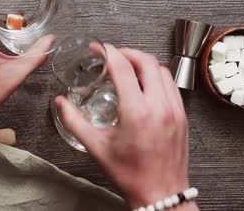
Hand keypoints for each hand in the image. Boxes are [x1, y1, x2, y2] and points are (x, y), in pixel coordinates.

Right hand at [55, 45, 193, 208]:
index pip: (123, 67)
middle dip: (127, 52)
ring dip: (144, 63)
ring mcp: (174, 110)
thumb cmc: (131, 175)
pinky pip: (171, 85)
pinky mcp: (182, 116)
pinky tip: (145, 85)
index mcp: (137, 112)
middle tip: (113, 55)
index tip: (99, 49)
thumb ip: (75, 121)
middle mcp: (159, 107)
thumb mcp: (96, 147)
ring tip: (129, 67)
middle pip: (147, 61)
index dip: (109, 52)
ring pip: (162, 70)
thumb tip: (61, 103)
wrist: (160, 194)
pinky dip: (157, 77)